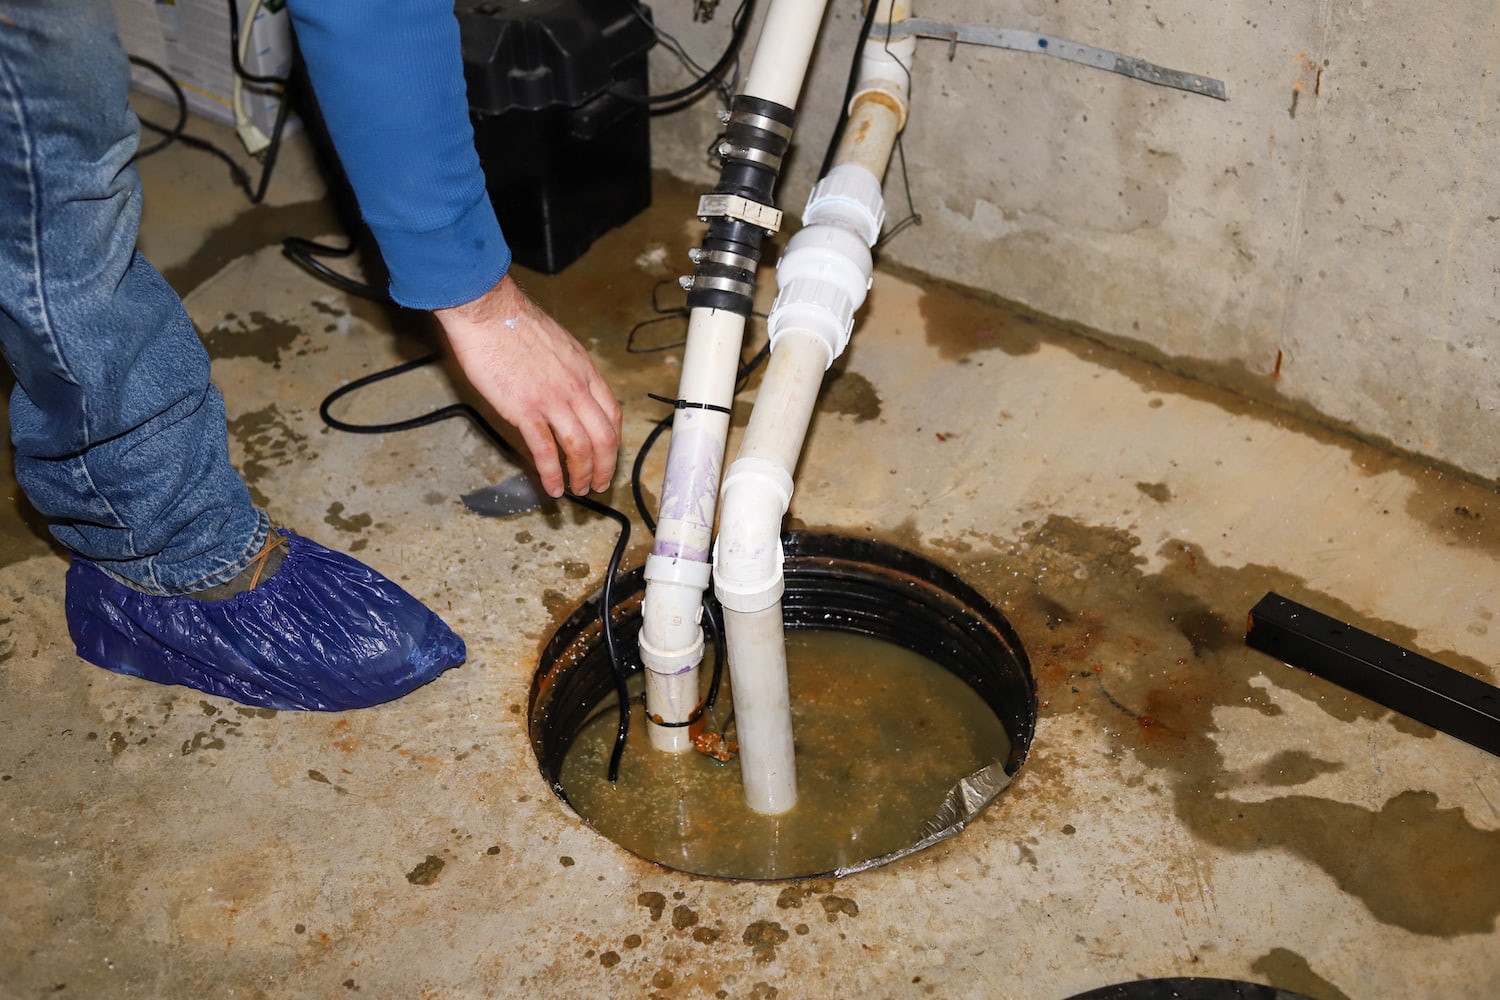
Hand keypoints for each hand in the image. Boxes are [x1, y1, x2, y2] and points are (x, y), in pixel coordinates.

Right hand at [435, 274, 620, 497]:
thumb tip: (566, 387)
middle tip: (598, 484)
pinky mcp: (524, 410)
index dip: (613, 441)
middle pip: (604, 437)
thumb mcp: (557, 343)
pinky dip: (552, 474)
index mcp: (585, 370)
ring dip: (581, 475)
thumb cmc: (514, 323)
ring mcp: (552, 400)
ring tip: (577, 491)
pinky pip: (545, 450)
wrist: (488, 311)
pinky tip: (552, 487)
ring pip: (580, 448)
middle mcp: (575, 387)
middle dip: (604, 467)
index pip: (612, 413)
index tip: (608, 456)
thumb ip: (567, 369)